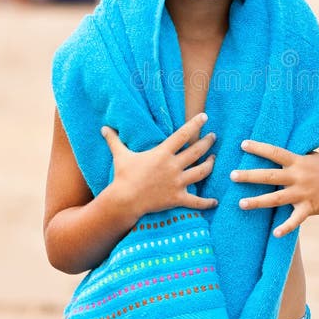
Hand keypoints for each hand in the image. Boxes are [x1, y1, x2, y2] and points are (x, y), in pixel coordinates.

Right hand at [101, 112, 217, 219]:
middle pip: (197, 151)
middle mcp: (173, 166)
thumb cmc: (123, 176)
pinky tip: (214, 201)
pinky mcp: (177, 198)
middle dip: (207, 142)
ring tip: (214, 159)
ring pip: (202, 172)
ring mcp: (177, 183)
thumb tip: (104, 128)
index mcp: (162, 153)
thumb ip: (114, 140)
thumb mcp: (120, 156)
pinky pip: (197, 201)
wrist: (124, 200)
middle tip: (213, 137)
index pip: (183, 134)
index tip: (204, 116)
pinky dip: (207, 202)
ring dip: (210, 164)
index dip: (195, 124)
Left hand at [230, 140, 318, 236]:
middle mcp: (298, 177)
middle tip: (232, 175)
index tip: (242, 144)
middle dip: (250, 176)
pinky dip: (286, 227)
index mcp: (297, 161)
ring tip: (241, 204)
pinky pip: (296, 220)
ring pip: (276, 198)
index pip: (274, 152)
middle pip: (270, 176)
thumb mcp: (309, 156)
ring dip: (258, 202)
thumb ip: (291, 157)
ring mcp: (303, 193)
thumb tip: (273, 152)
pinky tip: (275, 234)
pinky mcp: (309, 208)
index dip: (259, 148)